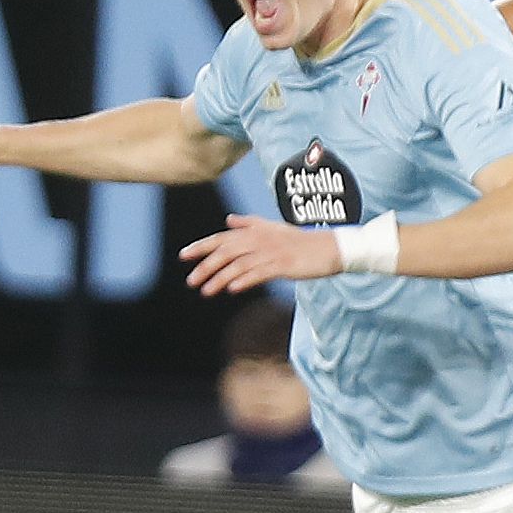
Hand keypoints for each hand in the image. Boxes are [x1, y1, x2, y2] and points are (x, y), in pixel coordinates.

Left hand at [180, 214, 342, 293]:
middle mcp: (259, 239)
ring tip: (205, 292)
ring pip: (239, 265)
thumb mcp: (274, 228)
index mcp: (255, 231)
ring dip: (220, 278)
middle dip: (206, 266)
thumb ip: (250, 223)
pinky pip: (259, 273)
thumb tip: (229, 219)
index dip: (201, 246)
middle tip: (191, 281)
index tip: (183, 256)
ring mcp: (271, 252)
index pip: (221, 238)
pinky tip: (232, 290)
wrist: (329, 248)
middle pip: (226, 252)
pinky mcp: (283, 265)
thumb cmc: (301, 241)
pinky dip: (244, 280)